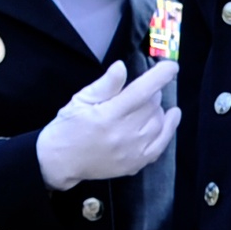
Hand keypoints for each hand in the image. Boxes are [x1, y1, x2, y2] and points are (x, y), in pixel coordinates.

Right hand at [37, 60, 180, 190]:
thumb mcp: (81, 99)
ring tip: (146, 107)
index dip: (160, 76)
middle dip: (151, 93)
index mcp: (108, 115)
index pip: (141, 91)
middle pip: (152, 105)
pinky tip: (169, 118)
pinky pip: (161, 144)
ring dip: (158, 110)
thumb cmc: (69, 126)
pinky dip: (169, 129)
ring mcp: (131, 151)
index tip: (171, 65)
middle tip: (139, 92)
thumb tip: (122, 66)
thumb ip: (105, 84)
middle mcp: (123, 134)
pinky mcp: (135, 164)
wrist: (59, 162)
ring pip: (159, 122)